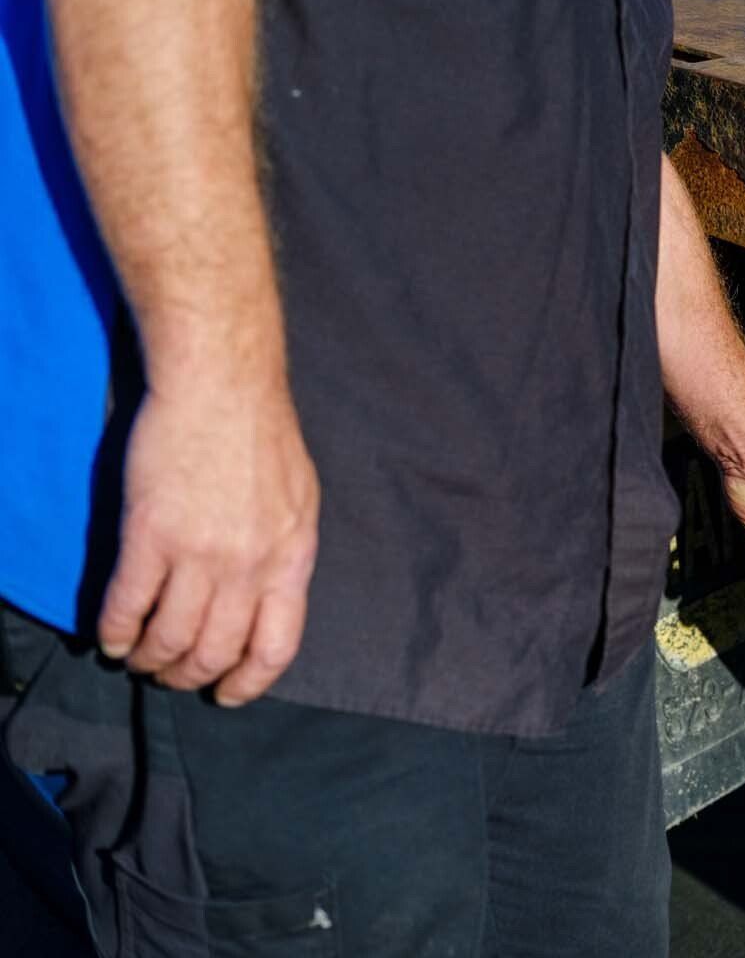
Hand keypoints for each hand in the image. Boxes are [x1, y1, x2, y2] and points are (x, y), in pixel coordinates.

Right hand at [98, 382, 319, 705]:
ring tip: (138, 657)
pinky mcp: (150, 536)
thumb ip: (284, 552)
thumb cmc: (262, 436)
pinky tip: (110, 636)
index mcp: (292, 558)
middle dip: (189, 676)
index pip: (276, 646)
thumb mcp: (298, 501)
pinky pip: (128, 606)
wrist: (223, 386)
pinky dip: (116, 631)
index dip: (248, 682)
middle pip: (216, 651)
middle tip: (170, 675)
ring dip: (148, 658)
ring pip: (169, 638)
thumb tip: (269, 594)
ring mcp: (199, 553)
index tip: (226, 693)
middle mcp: (249, 565)